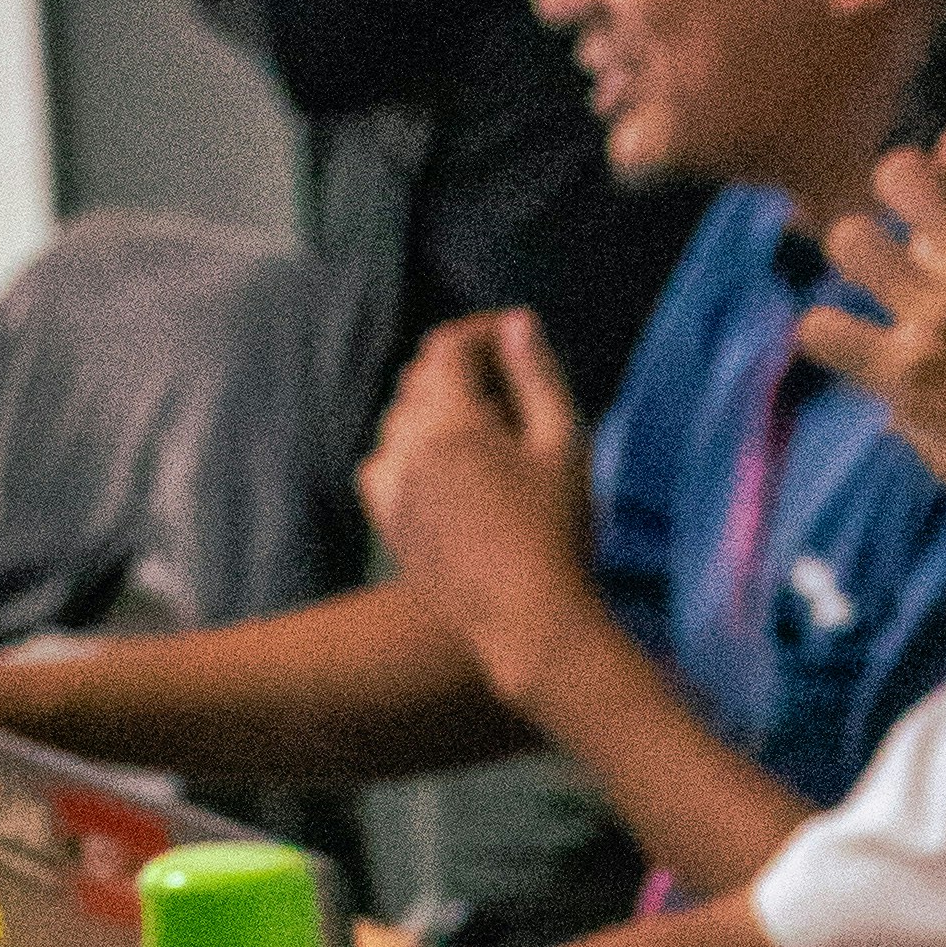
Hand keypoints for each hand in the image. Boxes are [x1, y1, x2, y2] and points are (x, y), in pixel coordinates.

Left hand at [357, 309, 597, 703]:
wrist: (530, 624)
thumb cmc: (558, 534)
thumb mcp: (563, 443)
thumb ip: (537, 374)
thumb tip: (516, 321)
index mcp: (451, 421)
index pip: (448, 347)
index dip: (478, 331)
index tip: (510, 336)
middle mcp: (409, 448)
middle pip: (420, 380)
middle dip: (460, 369)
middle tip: (507, 385)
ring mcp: (392, 488)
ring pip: (399, 420)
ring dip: (434, 409)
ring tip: (483, 430)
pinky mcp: (390, 524)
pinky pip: (381, 464)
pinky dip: (406, 451)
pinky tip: (440, 467)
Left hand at [804, 125, 945, 611]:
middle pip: (899, 172)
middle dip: (894, 200)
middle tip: (909, 245)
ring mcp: (941, 316)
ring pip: (850, 239)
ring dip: (858, 260)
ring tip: (879, 294)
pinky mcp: (905, 380)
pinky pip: (822, 330)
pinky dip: (827, 338)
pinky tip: (849, 351)